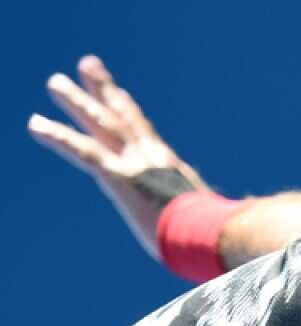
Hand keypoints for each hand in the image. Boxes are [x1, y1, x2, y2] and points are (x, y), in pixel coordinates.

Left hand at [27, 55, 209, 260]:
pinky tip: (35, 124)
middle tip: (88, 65)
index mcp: (172, 169)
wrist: (216, 233)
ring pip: (101, 124)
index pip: (146, 134)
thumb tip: (211, 235)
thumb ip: (198, 220)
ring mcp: (136, 164)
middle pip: (123, 116)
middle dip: (104, 90)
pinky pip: (83, 151)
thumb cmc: (216, 238)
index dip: (129, 111)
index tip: (119, 93)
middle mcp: (153, 157)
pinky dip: (59, 137)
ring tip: (55, 82)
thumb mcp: (205, 225)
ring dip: (76, 101)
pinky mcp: (120, 177)